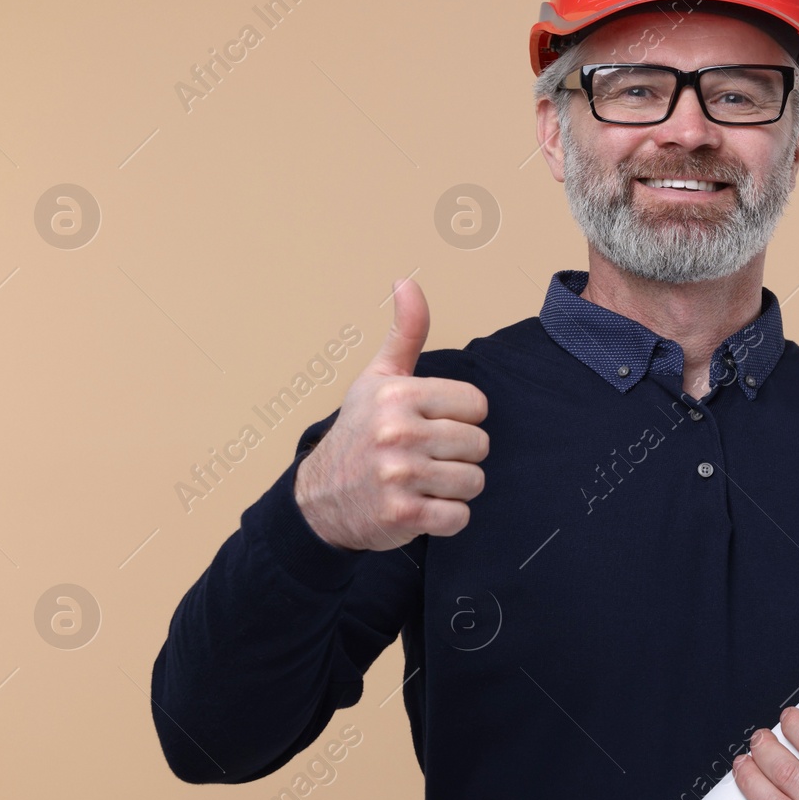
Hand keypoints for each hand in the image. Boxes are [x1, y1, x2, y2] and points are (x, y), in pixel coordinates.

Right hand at [293, 278, 489, 550]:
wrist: (319, 499)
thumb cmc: (359, 433)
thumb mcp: (378, 379)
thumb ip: (404, 333)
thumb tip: (407, 282)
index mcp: (399, 394)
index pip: (476, 405)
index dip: (460, 418)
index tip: (431, 425)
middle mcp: (398, 432)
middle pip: (479, 445)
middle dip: (458, 456)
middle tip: (424, 458)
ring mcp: (400, 475)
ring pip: (474, 482)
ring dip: (453, 488)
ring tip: (422, 482)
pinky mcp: (403, 515)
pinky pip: (460, 517)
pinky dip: (446, 517)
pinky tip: (419, 506)